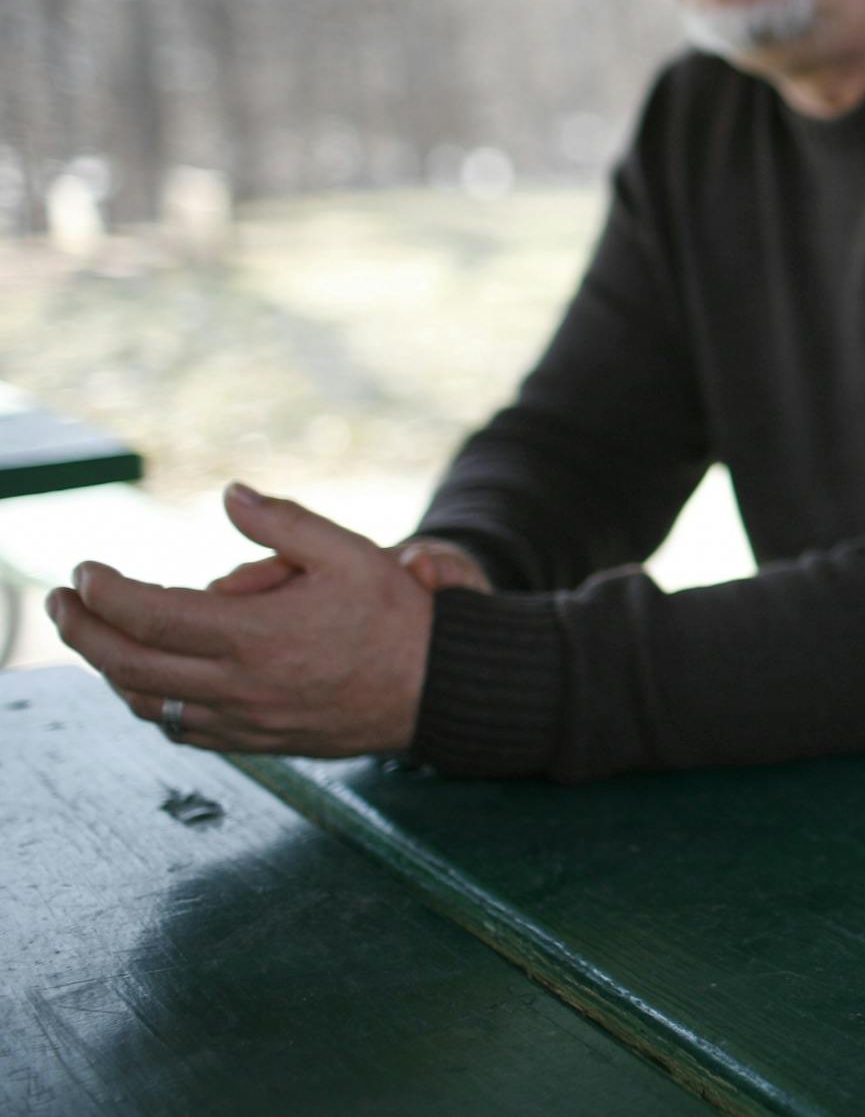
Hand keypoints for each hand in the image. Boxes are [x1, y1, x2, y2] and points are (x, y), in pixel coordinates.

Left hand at [48, 482, 434, 755]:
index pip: (150, 616)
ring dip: (108, 669)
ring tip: (95, 636)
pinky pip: (180, 729)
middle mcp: (240, 685)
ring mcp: (244, 720)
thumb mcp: (349, 551)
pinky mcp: (255, 741)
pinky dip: (148, 702)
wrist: (436, 688)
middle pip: (128, 666)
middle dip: (80, 631)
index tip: (83, 571)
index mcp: (256, 634)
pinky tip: (148, 678)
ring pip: (146, 703)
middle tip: (58, 603)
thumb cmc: (396, 617)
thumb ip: (283, 522)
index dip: (103, 594)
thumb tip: (229, 494)